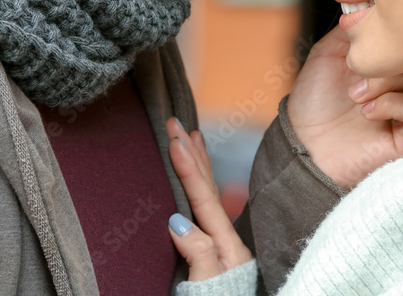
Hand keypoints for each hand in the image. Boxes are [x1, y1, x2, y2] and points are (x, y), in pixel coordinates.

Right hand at [166, 118, 252, 280]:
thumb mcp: (210, 287)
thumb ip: (198, 254)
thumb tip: (176, 220)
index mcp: (227, 245)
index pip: (204, 198)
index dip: (188, 168)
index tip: (175, 140)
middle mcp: (226, 239)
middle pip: (207, 188)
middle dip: (191, 153)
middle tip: (176, 122)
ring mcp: (221, 244)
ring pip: (208, 194)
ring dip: (198, 163)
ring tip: (190, 136)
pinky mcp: (213, 252)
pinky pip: (205, 207)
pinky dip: (199, 185)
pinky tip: (194, 177)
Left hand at [287, 26, 402, 188]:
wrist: (303, 145)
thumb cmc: (315, 102)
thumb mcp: (330, 52)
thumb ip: (355, 27)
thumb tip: (374, 1)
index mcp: (394, 62)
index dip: (389, 32)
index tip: (361, 40)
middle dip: (387, 59)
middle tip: (355, 73)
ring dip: (387, 81)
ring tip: (356, 96)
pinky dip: (394, 103)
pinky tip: (368, 111)